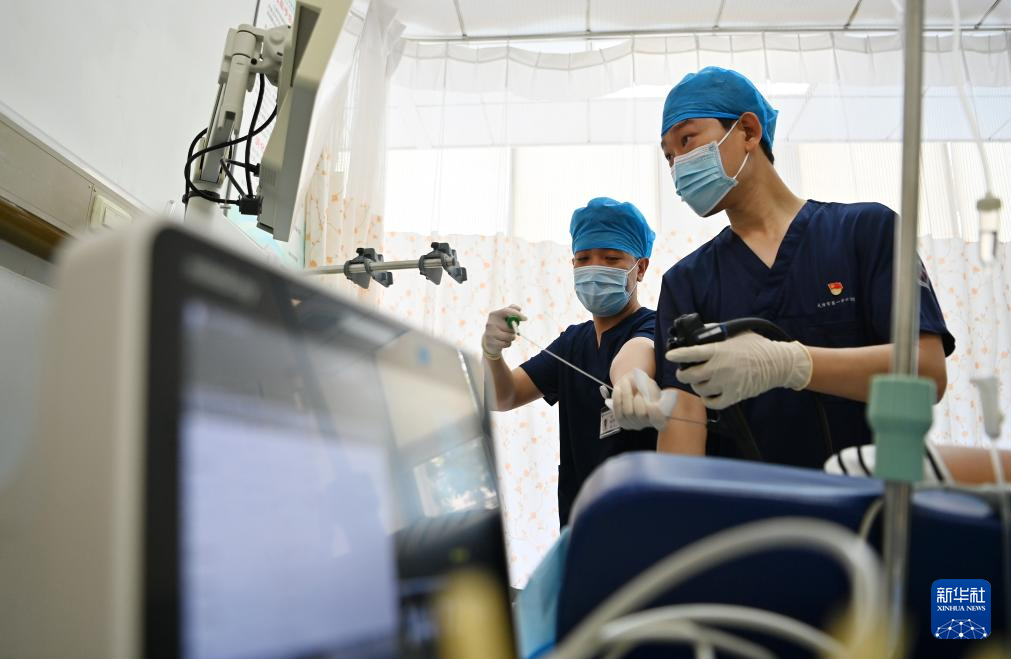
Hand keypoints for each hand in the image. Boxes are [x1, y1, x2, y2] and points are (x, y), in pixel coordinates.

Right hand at [482, 305, 525, 358]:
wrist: (488, 341)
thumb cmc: (499, 327)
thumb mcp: (504, 318)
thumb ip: (511, 310)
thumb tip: (519, 308)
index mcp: (494, 315)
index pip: (506, 311)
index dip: (517, 314)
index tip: (525, 318)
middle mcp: (490, 323)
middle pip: (510, 326)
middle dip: (513, 330)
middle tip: (509, 331)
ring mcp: (489, 333)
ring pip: (510, 336)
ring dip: (511, 338)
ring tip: (505, 337)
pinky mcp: (491, 343)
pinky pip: (507, 344)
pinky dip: (508, 344)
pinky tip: (502, 342)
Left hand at [601, 368, 676, 430]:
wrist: (633, 387)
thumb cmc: (645, 386)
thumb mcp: (650, 385)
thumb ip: (649, 389)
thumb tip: (642, 390)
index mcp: (661, 416)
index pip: (659, 420)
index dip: (656, 414)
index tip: (654, 404)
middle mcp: (648, 423)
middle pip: (641, 414)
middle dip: (638, 399)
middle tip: (638, 390)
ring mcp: (634, 424)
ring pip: (628, 412)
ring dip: (626, 395)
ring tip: (626, 382)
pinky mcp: (622, 422)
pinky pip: (618, 412)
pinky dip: (617, 398)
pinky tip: (618, 388)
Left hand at [665, 332, 811, 409]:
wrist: (778, 364)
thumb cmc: (756, 346)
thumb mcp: (735, 333)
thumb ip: (715, 332)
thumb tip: (697, 332)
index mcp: (718, 350)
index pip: (690, 353)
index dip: (677, 355)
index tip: (670, 356)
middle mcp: (719, 368)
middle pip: (689, 375)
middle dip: (683, 373)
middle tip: (684, 371)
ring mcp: (726, 383)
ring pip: (699, 389)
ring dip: (696, 385)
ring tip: (700, 381)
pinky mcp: (734, 396)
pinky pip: (712, 402)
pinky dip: (707, 399)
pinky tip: (708, 394)